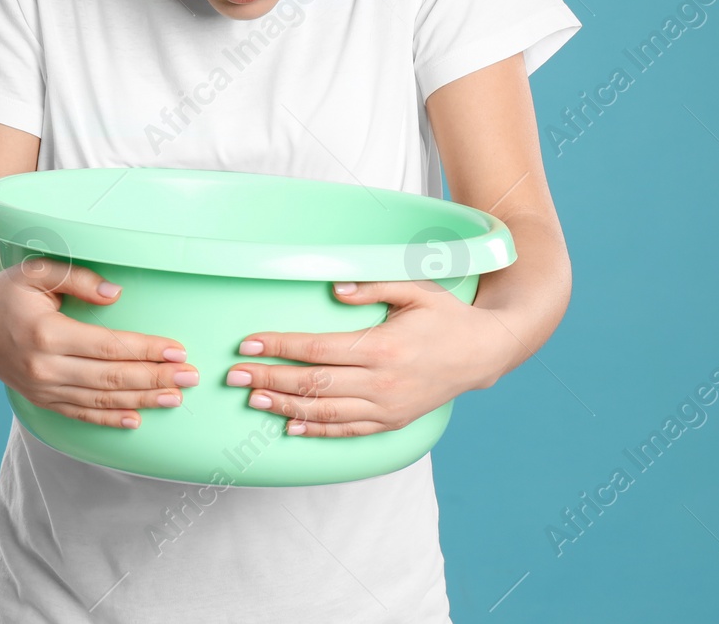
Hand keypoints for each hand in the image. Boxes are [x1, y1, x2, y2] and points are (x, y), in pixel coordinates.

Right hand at [0, 255, 198, 428]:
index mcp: (47, 334)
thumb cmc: (5, 292)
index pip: (109, 347)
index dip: (146, 350)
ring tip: (175, 397)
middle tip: (191, 377)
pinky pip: (80, 415)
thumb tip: (116, 293)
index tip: (177, 349)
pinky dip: (109, 419)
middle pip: (111, 379)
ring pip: (100, 401)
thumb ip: (76, 277)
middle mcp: (45, 368)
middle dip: (155, 378)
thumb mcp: (35, 271)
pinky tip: (136, 420)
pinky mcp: (41, 400)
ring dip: (141, 401)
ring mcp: (42, 389)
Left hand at [223, 279, 507, 437]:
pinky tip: (290, 426)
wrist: (484, 352)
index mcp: (383, 346)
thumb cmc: (447, 316)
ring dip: (285, 406)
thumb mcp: (415, 289)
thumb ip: (372, 287)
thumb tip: (333, 289)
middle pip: (313, 384)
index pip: (317, 349)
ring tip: (254, 398)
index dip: (279, 346)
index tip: (249, 343)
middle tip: (235, 375)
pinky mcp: (392, 421)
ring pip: (325, 412)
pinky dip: (316, 431)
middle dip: (269, 378)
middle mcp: (382, 381)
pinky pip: (347, 431)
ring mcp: (387, 406)